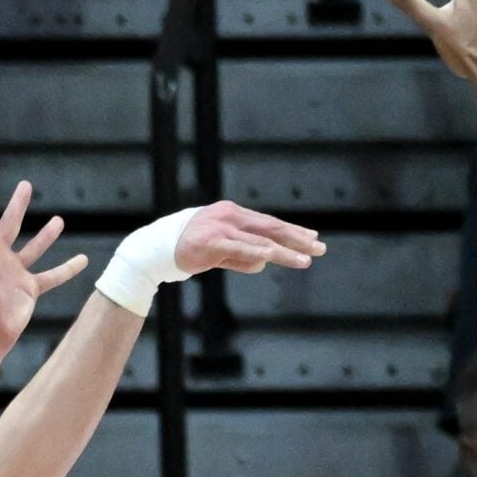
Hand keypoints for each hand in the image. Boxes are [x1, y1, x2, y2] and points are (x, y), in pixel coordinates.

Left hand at [0, 161, 86, 344]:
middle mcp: (0, 256)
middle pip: (11, 223)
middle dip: (18, 204)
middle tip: (26, 185)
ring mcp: (16, 272)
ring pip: (34, 247)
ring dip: (46, 235)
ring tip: (58, 220)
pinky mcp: (29, 288)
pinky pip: (52, 276)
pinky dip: (68, 268)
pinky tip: (83, 259)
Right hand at [174, 200, 326, 274]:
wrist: (156, 250)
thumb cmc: (189, 249)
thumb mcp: (222, 251)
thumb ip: (242, 255)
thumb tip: (264, 262)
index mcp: (234, 214)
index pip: (270, 223)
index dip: (294, 231)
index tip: (314, 239)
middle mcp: (230, 216)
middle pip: (271, 227)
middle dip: (298, 239)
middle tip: (320, 248)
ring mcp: (220, 227)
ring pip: (260, 239)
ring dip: (284, 250)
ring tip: (305, 259)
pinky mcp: (210, 241)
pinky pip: (238, 246)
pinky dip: (255, 250)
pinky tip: (271, 254)